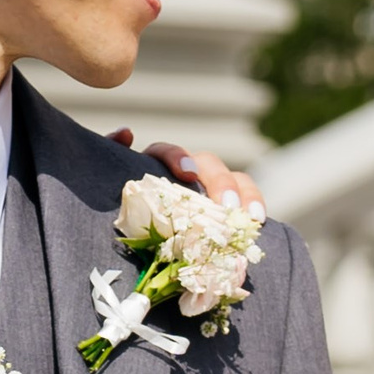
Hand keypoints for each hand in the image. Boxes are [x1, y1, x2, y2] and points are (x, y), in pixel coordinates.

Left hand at [108, 131, 265, 218]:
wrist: (138, 240)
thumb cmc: (126, 207)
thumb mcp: (113, 180)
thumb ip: (112, 154)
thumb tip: (127, 133)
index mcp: (159, 165)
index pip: (169, 152)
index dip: (179, 158)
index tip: (187, 174)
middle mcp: (190, 174)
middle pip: (212, 166)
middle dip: (222, 184)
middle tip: (227, 207)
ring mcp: (213, 192)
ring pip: (238, 182)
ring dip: (248, 196)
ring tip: (253, 219)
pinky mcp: (227, 212)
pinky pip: (246, 207)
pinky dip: (256, 211)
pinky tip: (261, 226)